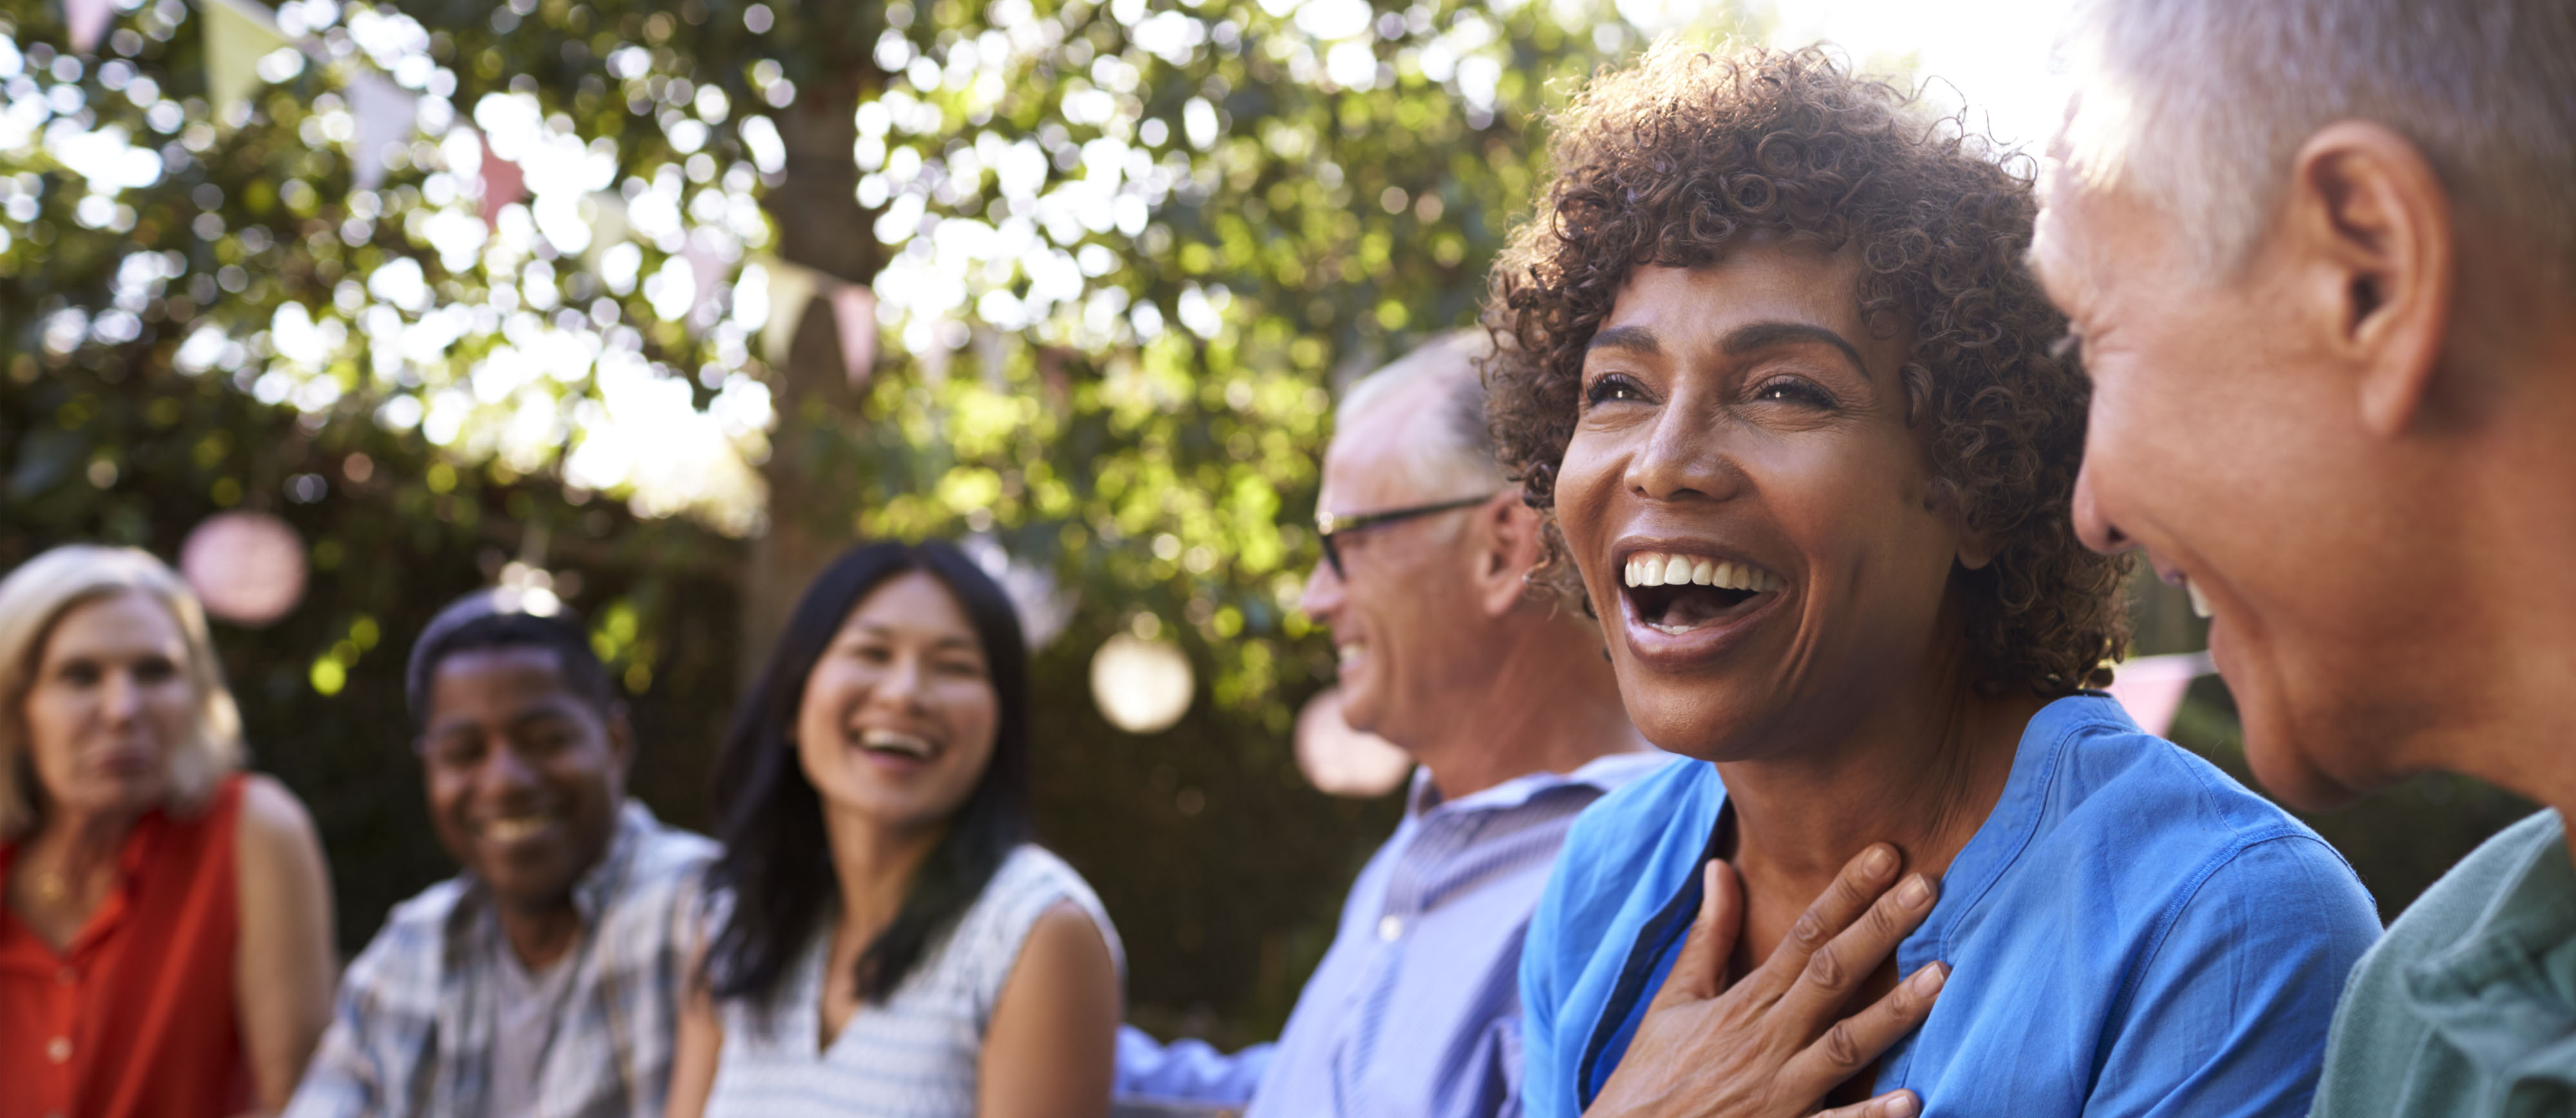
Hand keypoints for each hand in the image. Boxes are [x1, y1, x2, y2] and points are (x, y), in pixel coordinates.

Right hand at [1584, 844, 1947, 1117]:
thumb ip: (1709, 936)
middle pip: (1832, 974)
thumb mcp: (1674, 1000)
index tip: (1886, 855)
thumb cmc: (1652, 1075)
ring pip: (1846, 1045)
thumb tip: (1721, 867)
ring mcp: (1780, 1093)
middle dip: (1881, 928)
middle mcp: (1767, 1041)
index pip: (1803, 935)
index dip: (1846, 893)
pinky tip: (1912, 1100)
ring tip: (1943, 978)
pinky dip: (1870, 1116)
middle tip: (1930, 885)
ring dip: (1894, 1012)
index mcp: (1744, 1003)